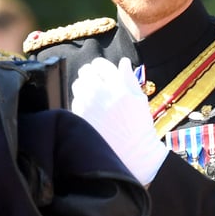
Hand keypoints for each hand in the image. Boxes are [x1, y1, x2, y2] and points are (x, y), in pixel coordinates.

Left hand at [70, 57, 166, 184]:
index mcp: (118, 86)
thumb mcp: (139, 99)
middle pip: (86, 72)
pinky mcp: (80, 117)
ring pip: (77, 85)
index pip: (101, 65)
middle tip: (95, 81)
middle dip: (90, 74)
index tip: (101, 71)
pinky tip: (89, 107)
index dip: (100, 66)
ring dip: (83, 86)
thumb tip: (123, 62)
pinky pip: (75, 100)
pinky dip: (80, 100)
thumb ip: (129, 78)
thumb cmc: (138, 127)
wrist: (132, 153)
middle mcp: (102, 93)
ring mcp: (88, 105)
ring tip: (92, 94)